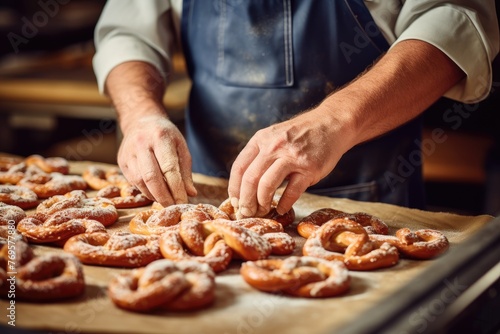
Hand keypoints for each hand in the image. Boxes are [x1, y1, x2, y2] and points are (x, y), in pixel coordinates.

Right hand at [117, 114, 196, 205]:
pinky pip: (134, 181)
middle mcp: (141, 144)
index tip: (183, 202)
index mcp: (160, 137)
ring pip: (140, 181)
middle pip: (151, 177)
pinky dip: (146, 191)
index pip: (169, 168)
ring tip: (167, 202)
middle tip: (173, 207)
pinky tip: (156, 194)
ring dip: (154, 195)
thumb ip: (185, 170)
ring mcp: (128, 152)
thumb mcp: (180, 147)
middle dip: (163, 196)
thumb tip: (191, 193)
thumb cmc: (165, 136)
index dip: (176, 189)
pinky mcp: (121, 161)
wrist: (141, 121)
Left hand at [228, 108, 352, 217]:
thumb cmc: (301, 134)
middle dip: (245, 201)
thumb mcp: (274, 136)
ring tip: (263, 211)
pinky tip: (281, 209)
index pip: (239, 167)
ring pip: (266, 186)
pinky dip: (284, 204)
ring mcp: (291, 157)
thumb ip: (260, 154)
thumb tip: (244, 185)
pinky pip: (291, 192)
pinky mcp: (309, 168)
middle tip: (246, 212)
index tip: (234, 202)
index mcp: (261, 139)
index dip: (234, 188)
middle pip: (250, 179)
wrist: (331, 124)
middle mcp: (273, 147)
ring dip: (262, 203)